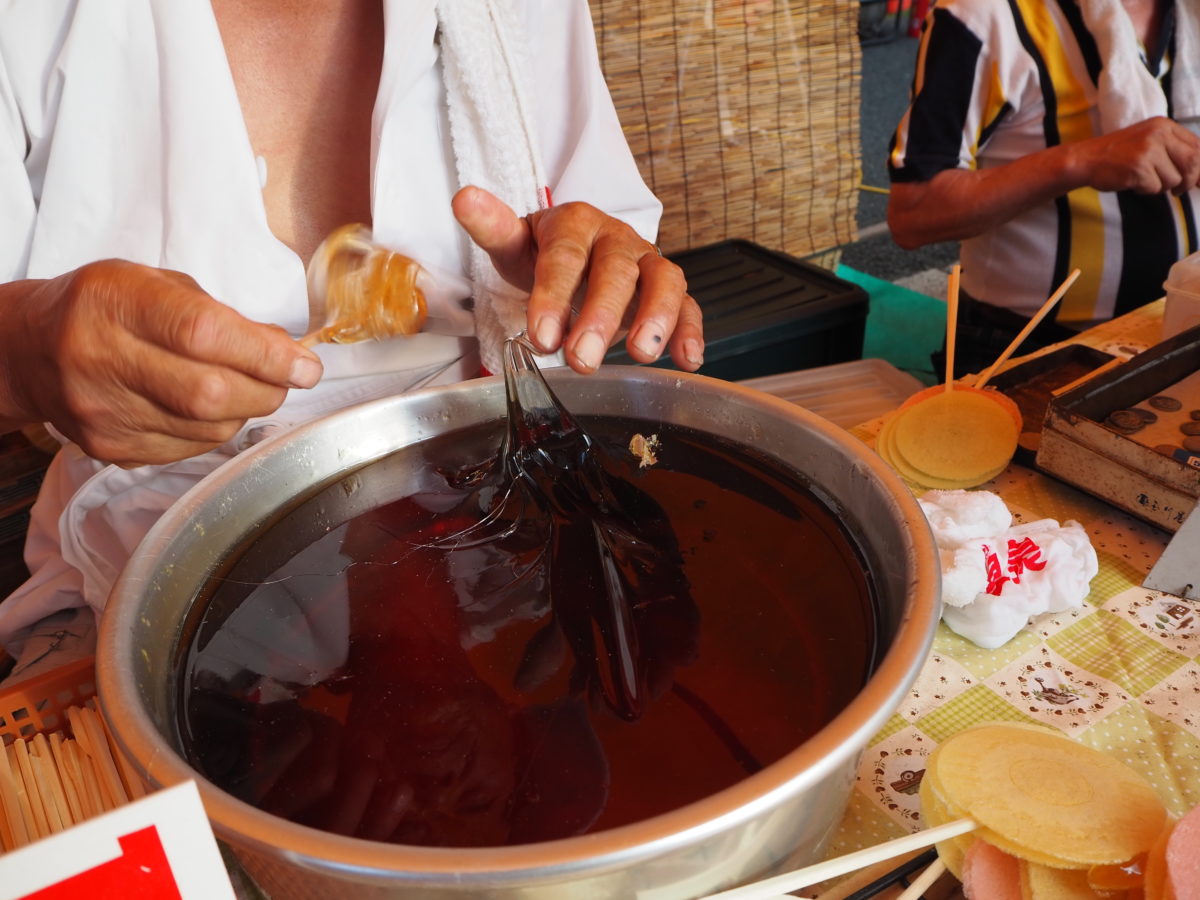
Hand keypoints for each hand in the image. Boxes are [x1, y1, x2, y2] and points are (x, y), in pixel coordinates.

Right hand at [1, 259, 322, 465]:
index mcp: (117, 303)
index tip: (305, 366)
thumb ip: (222, 315)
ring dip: (246, 411)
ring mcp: (105, 412)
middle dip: (268, 390)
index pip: (205, 334)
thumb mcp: (157, 283)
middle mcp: (103, 359)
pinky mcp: (112, 449)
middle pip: (210, 393)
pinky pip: (190, 450)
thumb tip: (285, 350)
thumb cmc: (104, 307)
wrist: (30, 350)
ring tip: (246, 387)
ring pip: (207, 429)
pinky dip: (216, 430)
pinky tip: (210, 408)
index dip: (266, 354)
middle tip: (287, 379)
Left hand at [451, 185, 704, 373]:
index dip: (554, 296)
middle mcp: (617, 239)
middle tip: (582, 359)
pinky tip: (687, 360)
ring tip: (640, 354)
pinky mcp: (668, 291)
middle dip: (601, 316)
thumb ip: (493, 227)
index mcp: (576, 223)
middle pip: (616, 272)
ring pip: (664, 282)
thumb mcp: (514, 243)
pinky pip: (690, 306)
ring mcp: (647, 264)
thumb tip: (464, 199)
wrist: (577, 254)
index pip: (565, 256)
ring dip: (657, 318)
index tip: (542, 337)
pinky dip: (692, 331)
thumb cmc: (544, 253)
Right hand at [1073, 116, 1199, 194]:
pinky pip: (1155, 188)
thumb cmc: (1117, 154)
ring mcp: (1148, 151)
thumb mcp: (1148, 140)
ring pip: (1174, 179)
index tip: (1197, 181)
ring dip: (1161, 186)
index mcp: (1164, 126)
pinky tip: (1133, 182)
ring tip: (1144, 180)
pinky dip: (1145, 190)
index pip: (1197, 146)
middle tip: (1178, 190)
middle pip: (1193, 162)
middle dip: (1189, 181)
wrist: (1086, 159)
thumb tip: (1199, 175)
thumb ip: (1173, 150)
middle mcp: (1159, 135)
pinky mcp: (1138, 169)